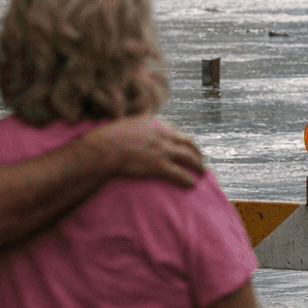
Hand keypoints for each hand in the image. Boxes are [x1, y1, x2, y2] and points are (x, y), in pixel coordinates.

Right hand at [86, 114, 204, 186]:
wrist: (104, 149)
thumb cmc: (110, 137)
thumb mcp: (128, 123)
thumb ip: (140, 124)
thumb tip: (142, 126)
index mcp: (156, 124)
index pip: (177, 131)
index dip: (184, 140)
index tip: (188, 145)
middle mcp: (163, 135)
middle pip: (188, 143)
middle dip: (197, 151)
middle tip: (201, 159)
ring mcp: (163, 150)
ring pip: (189, 157)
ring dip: (198, 165)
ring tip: (202, 171)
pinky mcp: (159, 166)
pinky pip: (179, 173)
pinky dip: (187, 179)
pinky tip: (191, 183)